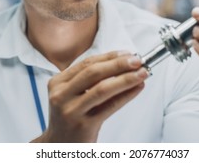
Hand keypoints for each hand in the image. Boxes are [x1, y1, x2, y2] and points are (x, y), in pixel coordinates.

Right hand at [31, 51, 147, 142]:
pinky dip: (126, 96)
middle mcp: (60, 95)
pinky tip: (137, 89)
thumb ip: (91, 80)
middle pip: (93, 73)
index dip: (109, 56)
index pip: (87, 63)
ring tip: (142, 74)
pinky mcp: (83, 125)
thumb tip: (124, 64)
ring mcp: (71, 111)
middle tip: (137, 60)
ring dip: (125, 79)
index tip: (128, 53)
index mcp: (57, 83)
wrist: (60, 145)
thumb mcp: (72, 95)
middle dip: (118, 64)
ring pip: (102, 89)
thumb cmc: (71, 117)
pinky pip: (109, 107)